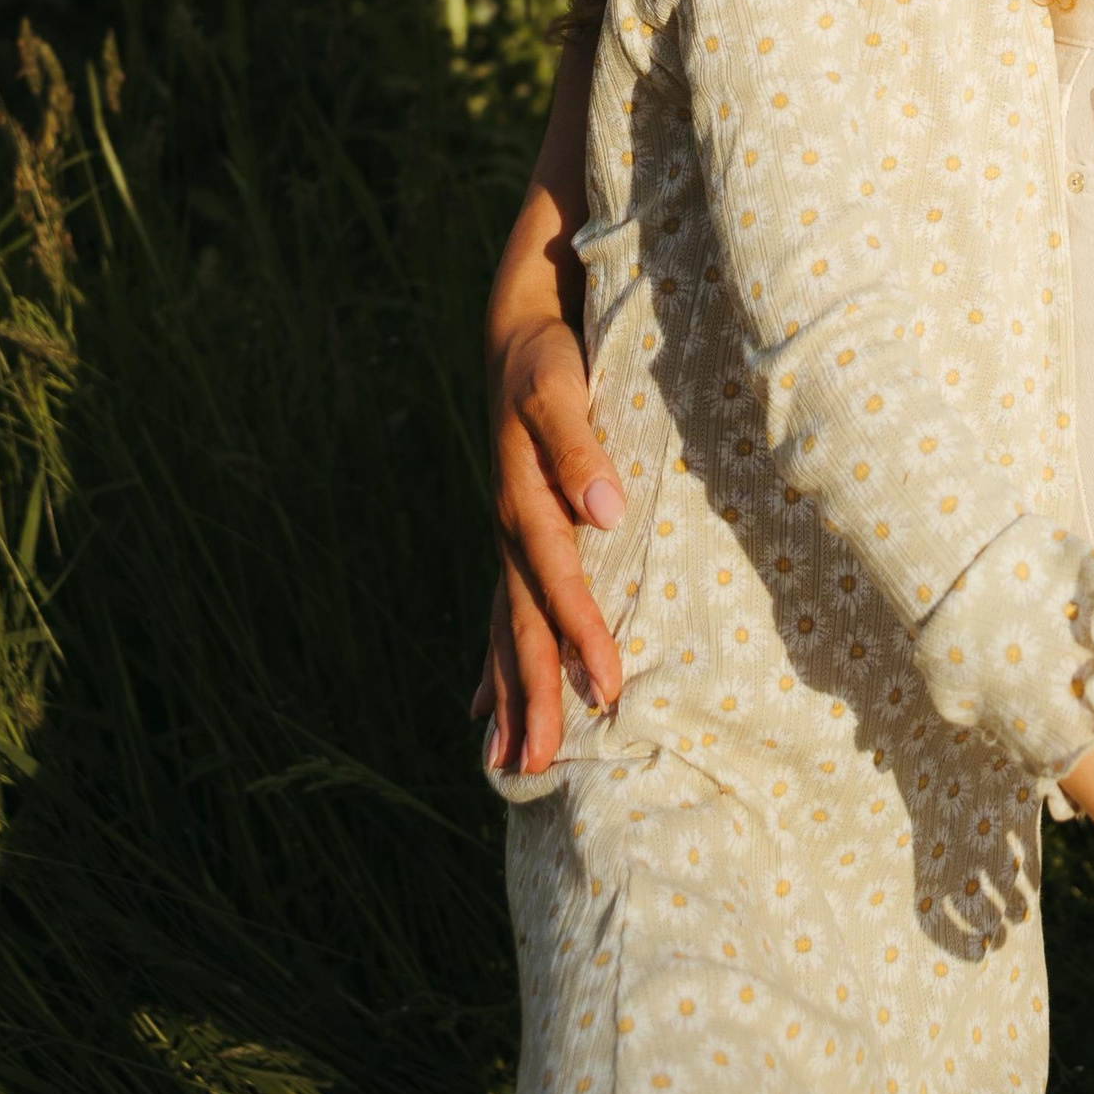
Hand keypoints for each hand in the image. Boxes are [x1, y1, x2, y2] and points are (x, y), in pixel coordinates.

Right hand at [476, 60, 627, 776]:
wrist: (560, 175)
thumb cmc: (616, 184)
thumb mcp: (621, 182)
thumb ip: (649, 184)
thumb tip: (721, 151)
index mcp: (533, 328)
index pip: (547, 397)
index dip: (575, 452)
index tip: (608, 519)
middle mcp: (507, 399)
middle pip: (525, 514)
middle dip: (562, 607)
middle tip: (609, 690)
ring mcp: (499, 449)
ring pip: (506, 569)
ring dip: (525, 661)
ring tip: (540, 751)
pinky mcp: (512, 481)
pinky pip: (499, 579)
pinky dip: (498, 654)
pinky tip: (490, 727)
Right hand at [477, 310, 628, 771]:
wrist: (518, 326)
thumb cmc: (547, 354)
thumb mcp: (561, 387)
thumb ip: (579, 448)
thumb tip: (604, 513)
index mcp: (526, 501)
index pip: (560, 583)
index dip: (583, 635)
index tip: (608, 690)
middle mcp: (511, 528)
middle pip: (522, 625)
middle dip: (535, 695)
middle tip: (543, 766)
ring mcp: (508, 533)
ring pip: (507, 627)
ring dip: (511, 692)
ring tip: (509, 762)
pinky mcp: (515, 530)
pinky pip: (502, 608)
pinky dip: (495, 658)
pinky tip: (484, 704)